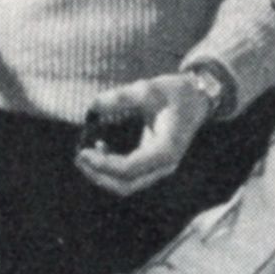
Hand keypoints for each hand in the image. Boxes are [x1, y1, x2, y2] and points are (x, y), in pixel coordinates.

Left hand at [75, 72, 217, 196]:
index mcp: (167, 149)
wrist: (195, 99)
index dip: (103, 164)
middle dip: (99, 175)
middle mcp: (165, 165)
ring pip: (126, 185)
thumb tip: (93, 107)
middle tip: (79, 156)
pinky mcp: (154, 164)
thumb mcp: (149, 88)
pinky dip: (110, 168)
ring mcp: (160, 168)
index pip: (130, 169)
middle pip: (126, 185)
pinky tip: (100, 147)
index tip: (82, 152)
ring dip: (102, 174)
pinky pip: (129, 176)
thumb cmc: (174, 92)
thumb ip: (121, 97)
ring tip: (85, 153)